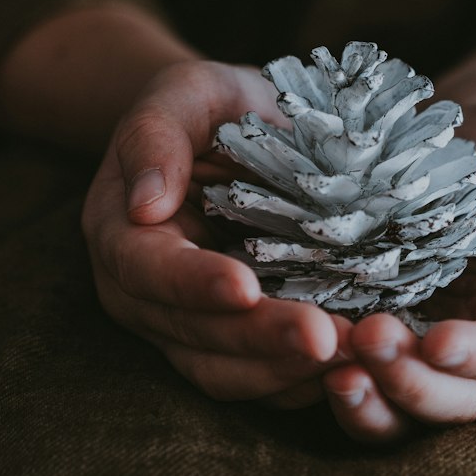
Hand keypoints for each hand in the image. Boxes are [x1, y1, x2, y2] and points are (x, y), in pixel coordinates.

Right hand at [81, 58, 346, 409]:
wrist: (238, 132)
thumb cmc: (211, 106)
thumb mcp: (185, 92)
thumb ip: (157, 135)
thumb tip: (144, 204)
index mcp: (118, 234)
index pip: (147, 270)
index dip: (194, 284)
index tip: (246, 288)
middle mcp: (143, 295)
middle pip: (192, 334)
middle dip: (260, 339)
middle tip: (325, 337)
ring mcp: (185, 328)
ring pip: (226, 372)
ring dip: (288, 372)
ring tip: (353, 354)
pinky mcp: (232, 345)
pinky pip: (262, 381)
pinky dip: (305, 382)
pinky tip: (357, 366)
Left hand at [321, 97, 475, 441]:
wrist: (471, 124)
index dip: (473, 360)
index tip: (440, 340)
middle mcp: (472, 352)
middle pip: (447, 399)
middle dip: (408, 381)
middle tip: (368, 341)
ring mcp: (414, 339)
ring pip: (393, 400)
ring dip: (364, 393)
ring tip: (332, 364)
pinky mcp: (364, 317)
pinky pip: (347, 363)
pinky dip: (323, 367)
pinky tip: (298, 342)